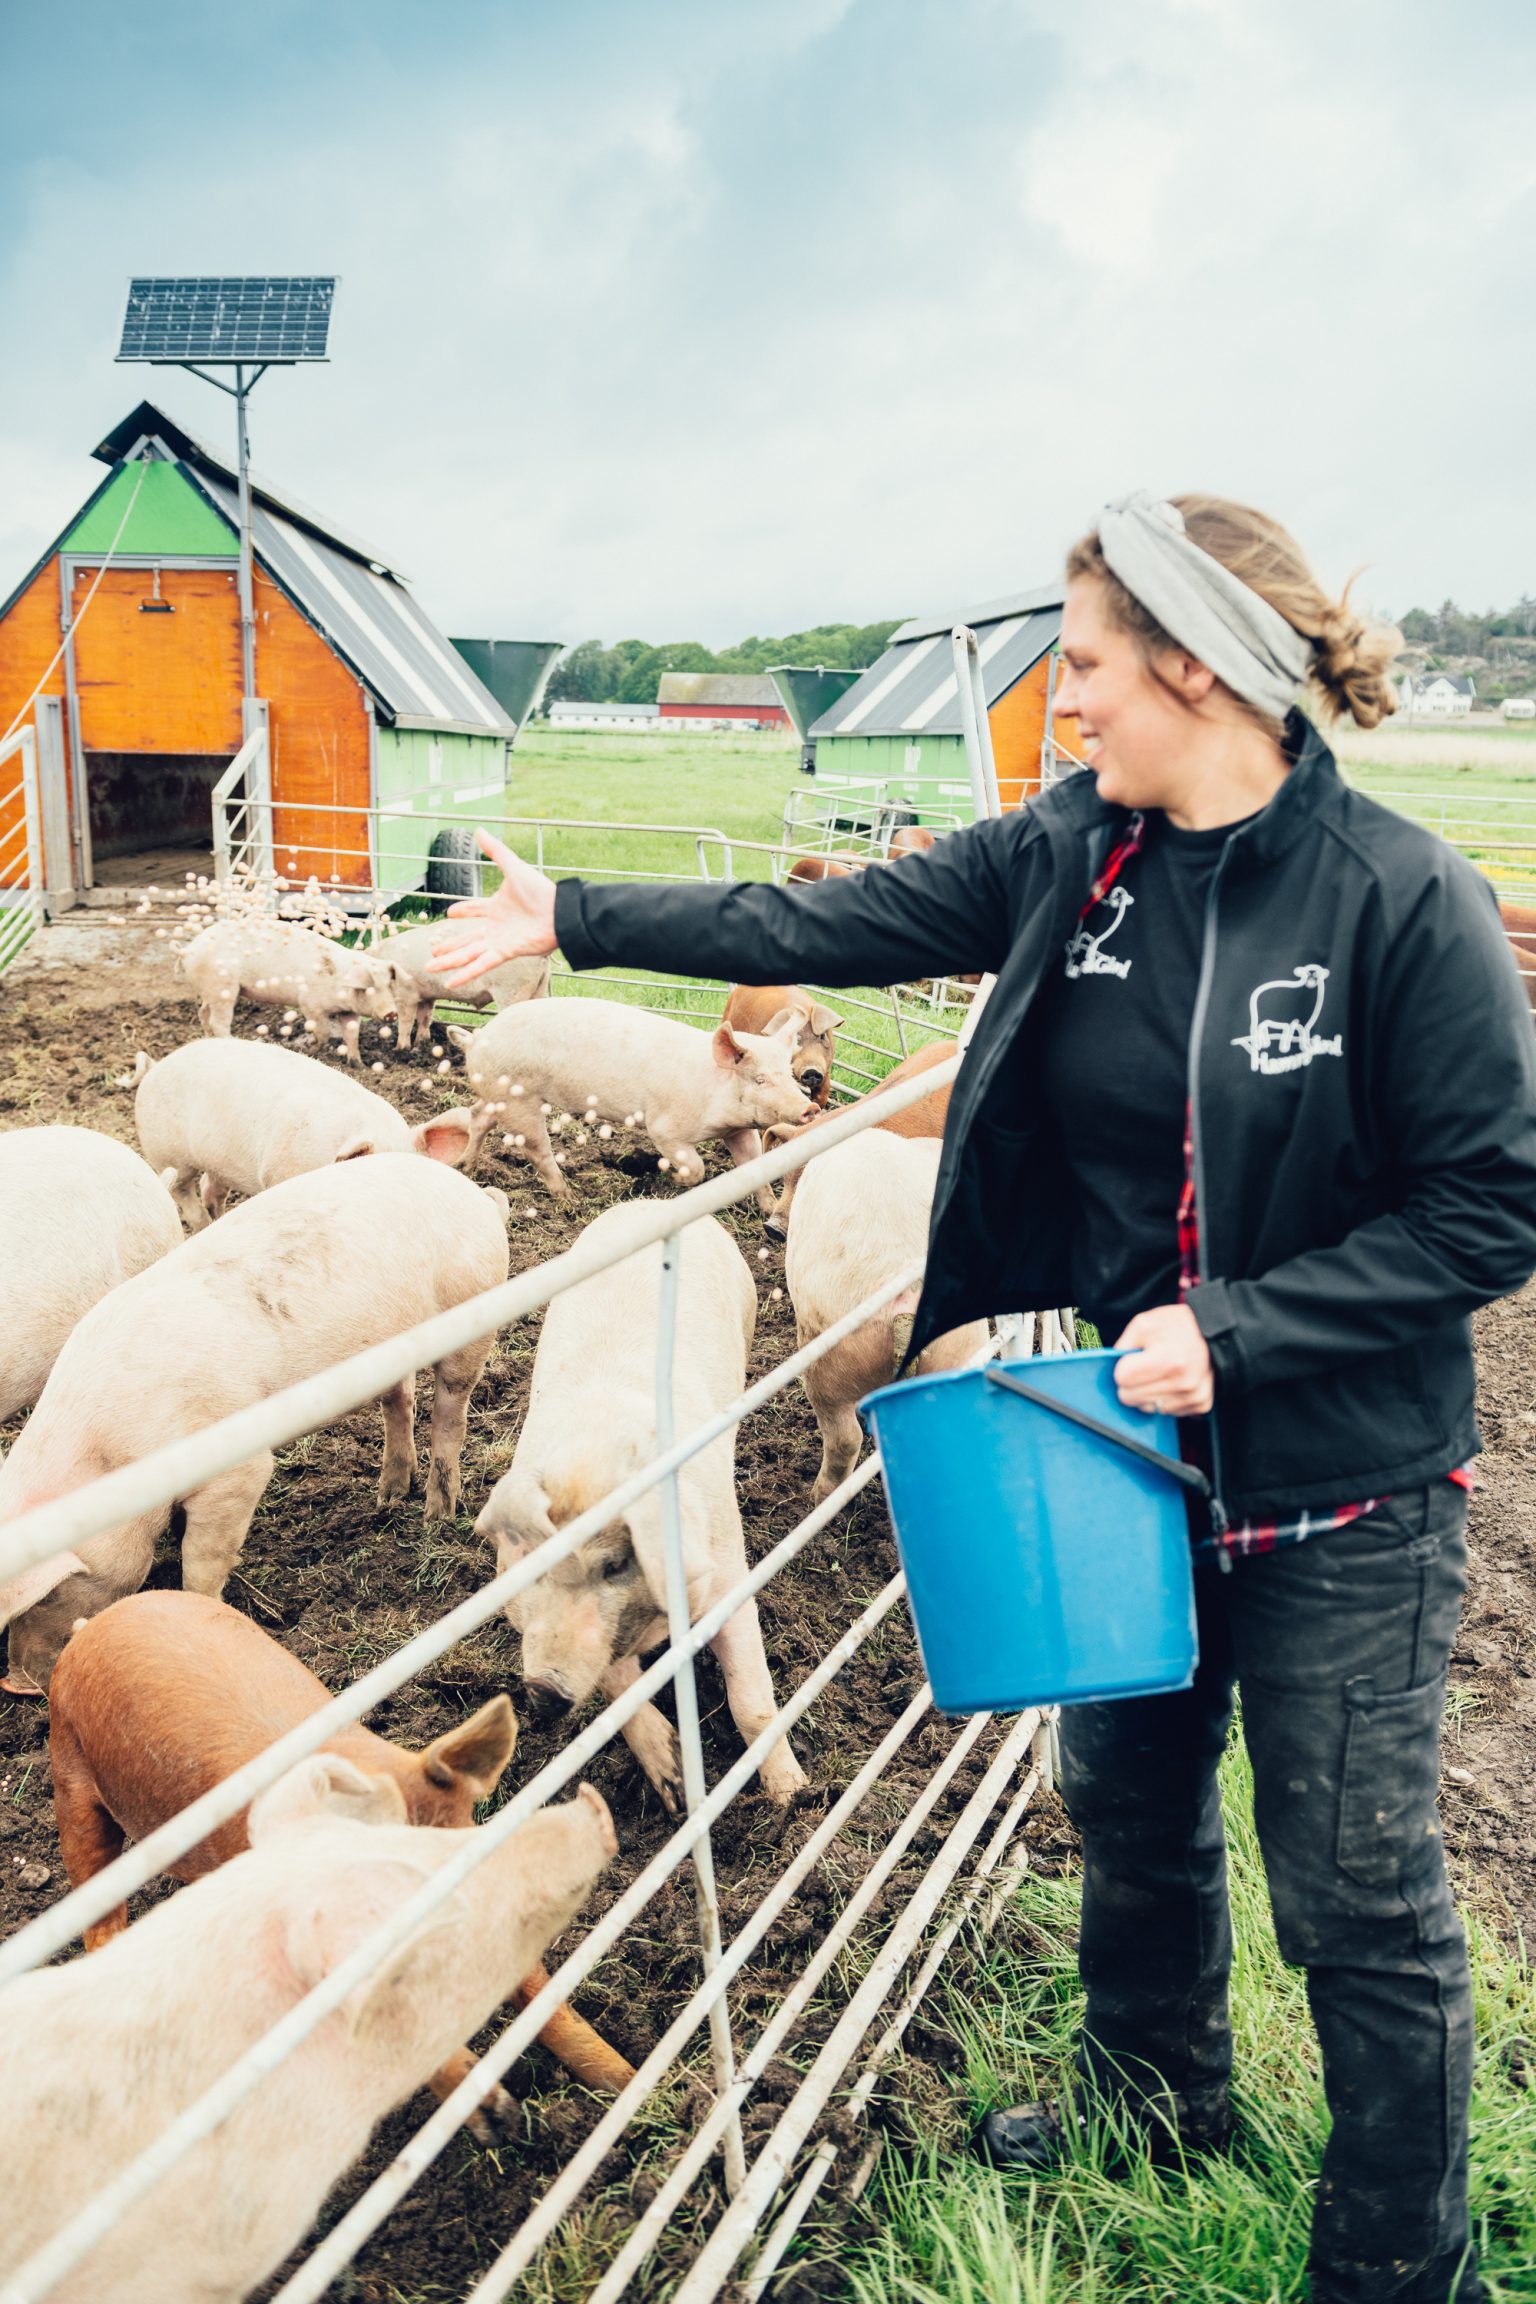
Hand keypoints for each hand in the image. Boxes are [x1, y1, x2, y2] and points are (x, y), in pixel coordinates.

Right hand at [430, 830, 558, 986]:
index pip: (475, 910)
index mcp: (497, 906)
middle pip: (466, 938)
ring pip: (467, 953)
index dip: (463, 911)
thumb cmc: (540, 890)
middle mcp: (495, 926)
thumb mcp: (513, 867)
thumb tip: (479, 830)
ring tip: (429, 966)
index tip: (450, 914)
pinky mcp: (504, 952)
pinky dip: (465, 974)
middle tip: (432, 950)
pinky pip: (480, 965)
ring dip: (449, 960)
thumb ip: (495, 851)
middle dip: (448, 944)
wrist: (558, 911)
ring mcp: (498, 941)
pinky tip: (451, 982)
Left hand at [1113, 1303, 1213, 1416]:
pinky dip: (1166, 1398)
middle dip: (1132, 1383)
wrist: (1217, 1332)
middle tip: (1145, 1367)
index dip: (1123, 1367)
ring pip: (1147, 1408)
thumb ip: (1123, 1345)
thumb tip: (1112, 1367)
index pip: (1122, 1379)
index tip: (1133, 1359)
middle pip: (1130, 1398)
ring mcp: (1193, 1396)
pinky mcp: (1201, 1405)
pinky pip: (1167, 1412)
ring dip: (1148, 1393)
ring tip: (1161, 1373)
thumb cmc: (1178, 1325)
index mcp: (1167, 1360)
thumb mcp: (1145, 1323)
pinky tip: (1173, 1382)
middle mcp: (1182, 1382)